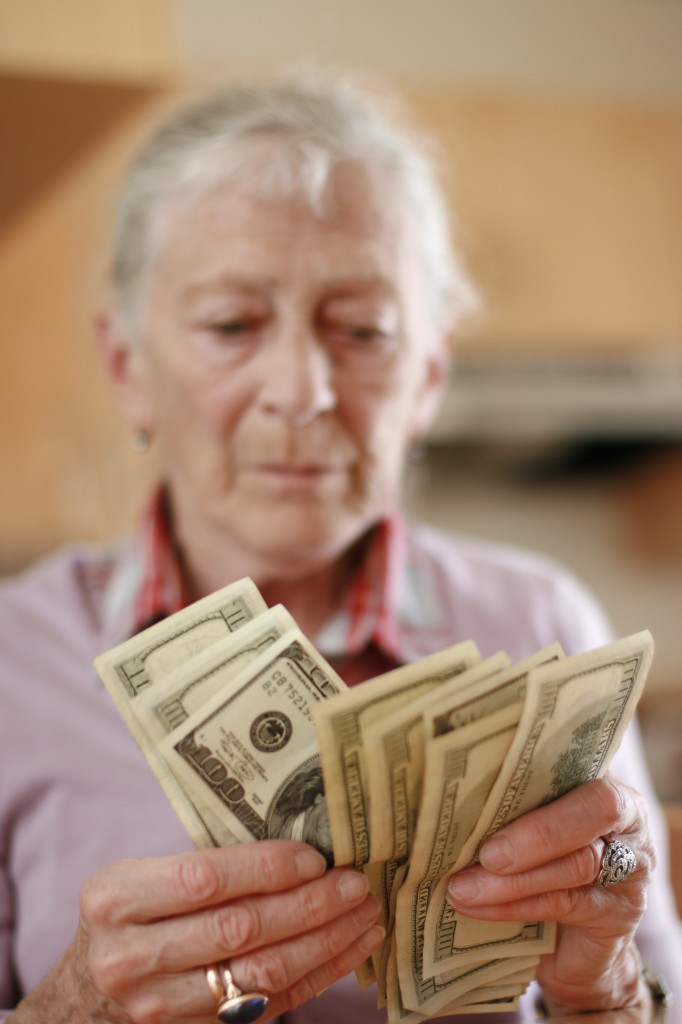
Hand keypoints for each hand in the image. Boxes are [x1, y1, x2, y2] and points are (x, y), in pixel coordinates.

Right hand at [10, 840, 382, 1022]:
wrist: (84, 998)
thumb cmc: (128, 916)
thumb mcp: (139, 877)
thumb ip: (202, 862)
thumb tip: (299, 834)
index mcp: (116, 899)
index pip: (203, 880)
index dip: (265, 868)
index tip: (315, 855)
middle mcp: (131, 957)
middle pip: (239, 930)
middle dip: (308, 904)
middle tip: (355, 881)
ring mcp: (160, 1005)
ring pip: (261, 973)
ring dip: (325, 941)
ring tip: (364, 911)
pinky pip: (271, 1003)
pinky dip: (319, 974)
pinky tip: (352, 946)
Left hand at [445, 773, 654, 1015]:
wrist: (575, 946)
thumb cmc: (543, 867)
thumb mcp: (529, 829)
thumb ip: (509, 810)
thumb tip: (445, 800)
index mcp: (603, 781)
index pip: (582, 763)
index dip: (540, 770)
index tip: (486, 779)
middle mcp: (627, 821)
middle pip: (593, 810)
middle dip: (537, 832)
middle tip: (485, 853)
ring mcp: (630, 870)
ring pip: (575, 865)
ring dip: (512, 879)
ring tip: (462, 887)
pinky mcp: (617, 916)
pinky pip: (564, 904)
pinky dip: (514, 906)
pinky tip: (476, 907)